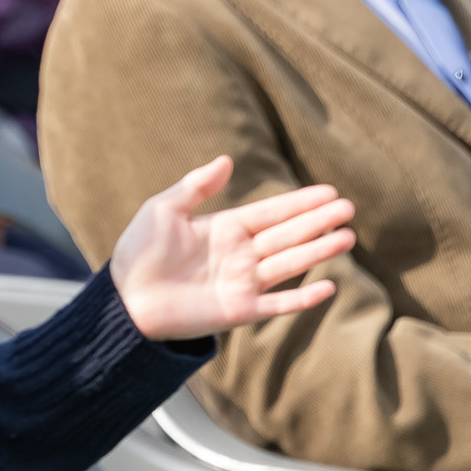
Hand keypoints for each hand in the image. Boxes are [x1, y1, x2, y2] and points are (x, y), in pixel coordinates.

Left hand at [107, 155, 353, 340]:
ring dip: (318, 251)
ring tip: (347, 236)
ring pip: (290, 264)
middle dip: (317, 221)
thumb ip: (195, 186)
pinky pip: (279, 304)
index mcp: (225, 229)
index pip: (272, 212)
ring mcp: (242, 283)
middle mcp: (240, 255)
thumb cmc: (138, 252)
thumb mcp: (162, 210)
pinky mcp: (240, 310)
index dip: (300, 203)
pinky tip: (329, 286)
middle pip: (287, 235)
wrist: (123, 299)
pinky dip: (304, 298)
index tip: (329, 191)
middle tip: (347, 208)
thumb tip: (227, 159)